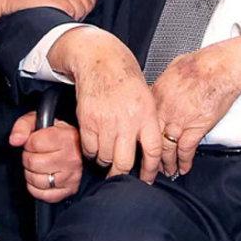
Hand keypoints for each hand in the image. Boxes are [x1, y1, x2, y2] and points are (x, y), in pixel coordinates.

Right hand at [0, 0, 95, 47]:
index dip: (87, 2)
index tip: (78, 9)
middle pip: (87, 0)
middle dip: (83, 11)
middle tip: (73, 16)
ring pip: (80, 7)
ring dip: (75, 16)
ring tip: (66, 18)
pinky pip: (70, 11)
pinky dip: (68, 18)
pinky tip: (60, 19)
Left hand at [10, 111, 82, 202]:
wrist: (76, 149)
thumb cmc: (56, 135)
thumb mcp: (40, 122)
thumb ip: (23, 125)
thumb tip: (15, 140)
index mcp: (66, 137)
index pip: (33, 143)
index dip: (28, 143)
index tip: (34, 142)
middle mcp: (71, 158)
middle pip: (32, 162)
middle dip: (28, 158)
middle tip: (36, 154)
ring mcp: (71, 176)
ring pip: (35, 180)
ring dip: (31, 173)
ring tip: (39, 165)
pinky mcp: (68, 190)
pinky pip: (41, 195)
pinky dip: (36, 187)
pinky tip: (42, 177)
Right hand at [49, 27, 161, 182]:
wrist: (100, 61)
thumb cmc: (124, 77)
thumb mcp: (146, 97)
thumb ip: (148, 123)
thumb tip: (152, 150)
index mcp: (146, 114)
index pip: (153, 151)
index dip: (150, 170)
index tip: (148, 179)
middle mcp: (126, 120)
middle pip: (125, 162)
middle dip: (123, 175)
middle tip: (122, 177)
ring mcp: (106, 122)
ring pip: (105, 158)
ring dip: (105, 162)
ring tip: (107, 157)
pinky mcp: (87, 121)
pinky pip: (89, 149)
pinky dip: (92, 152)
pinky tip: (95, 146)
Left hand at [153, 37, 240, 177]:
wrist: (219, 66)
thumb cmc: (200, 64)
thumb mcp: (171, 69)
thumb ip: (162, 85)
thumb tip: (159, 90)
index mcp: (155, 96)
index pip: (141, 123)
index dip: (139, 138)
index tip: (139, 146)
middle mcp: (164, 110)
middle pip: (150, 139)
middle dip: (148, 157)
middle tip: (148, 166)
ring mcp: (179, 120)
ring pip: (166, 148)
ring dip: (166, 163)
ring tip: (166, 171)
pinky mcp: (196, 127)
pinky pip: (186, 150)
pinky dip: (184, 162)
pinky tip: (183, 168)